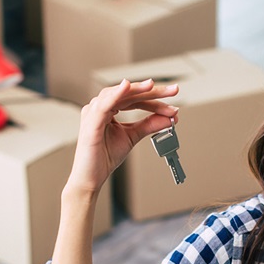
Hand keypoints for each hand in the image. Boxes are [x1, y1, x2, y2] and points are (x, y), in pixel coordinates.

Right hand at [66, 79, 178, 195]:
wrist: (91, 178)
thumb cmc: (104, 157)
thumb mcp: (133, 136)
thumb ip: (149, 125)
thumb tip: (170, 117)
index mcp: (108, 109)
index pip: (135, 99)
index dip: (155, 101)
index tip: (173, 106)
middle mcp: (99, 107)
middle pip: (129, 94)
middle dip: (152, 92)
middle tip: (173, 90)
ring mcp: (93, 112)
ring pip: (118, 95)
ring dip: (137, 90)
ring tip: (152, 86)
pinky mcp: (90, 122)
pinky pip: (104, 104)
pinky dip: (116, 94)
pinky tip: (126, 87)